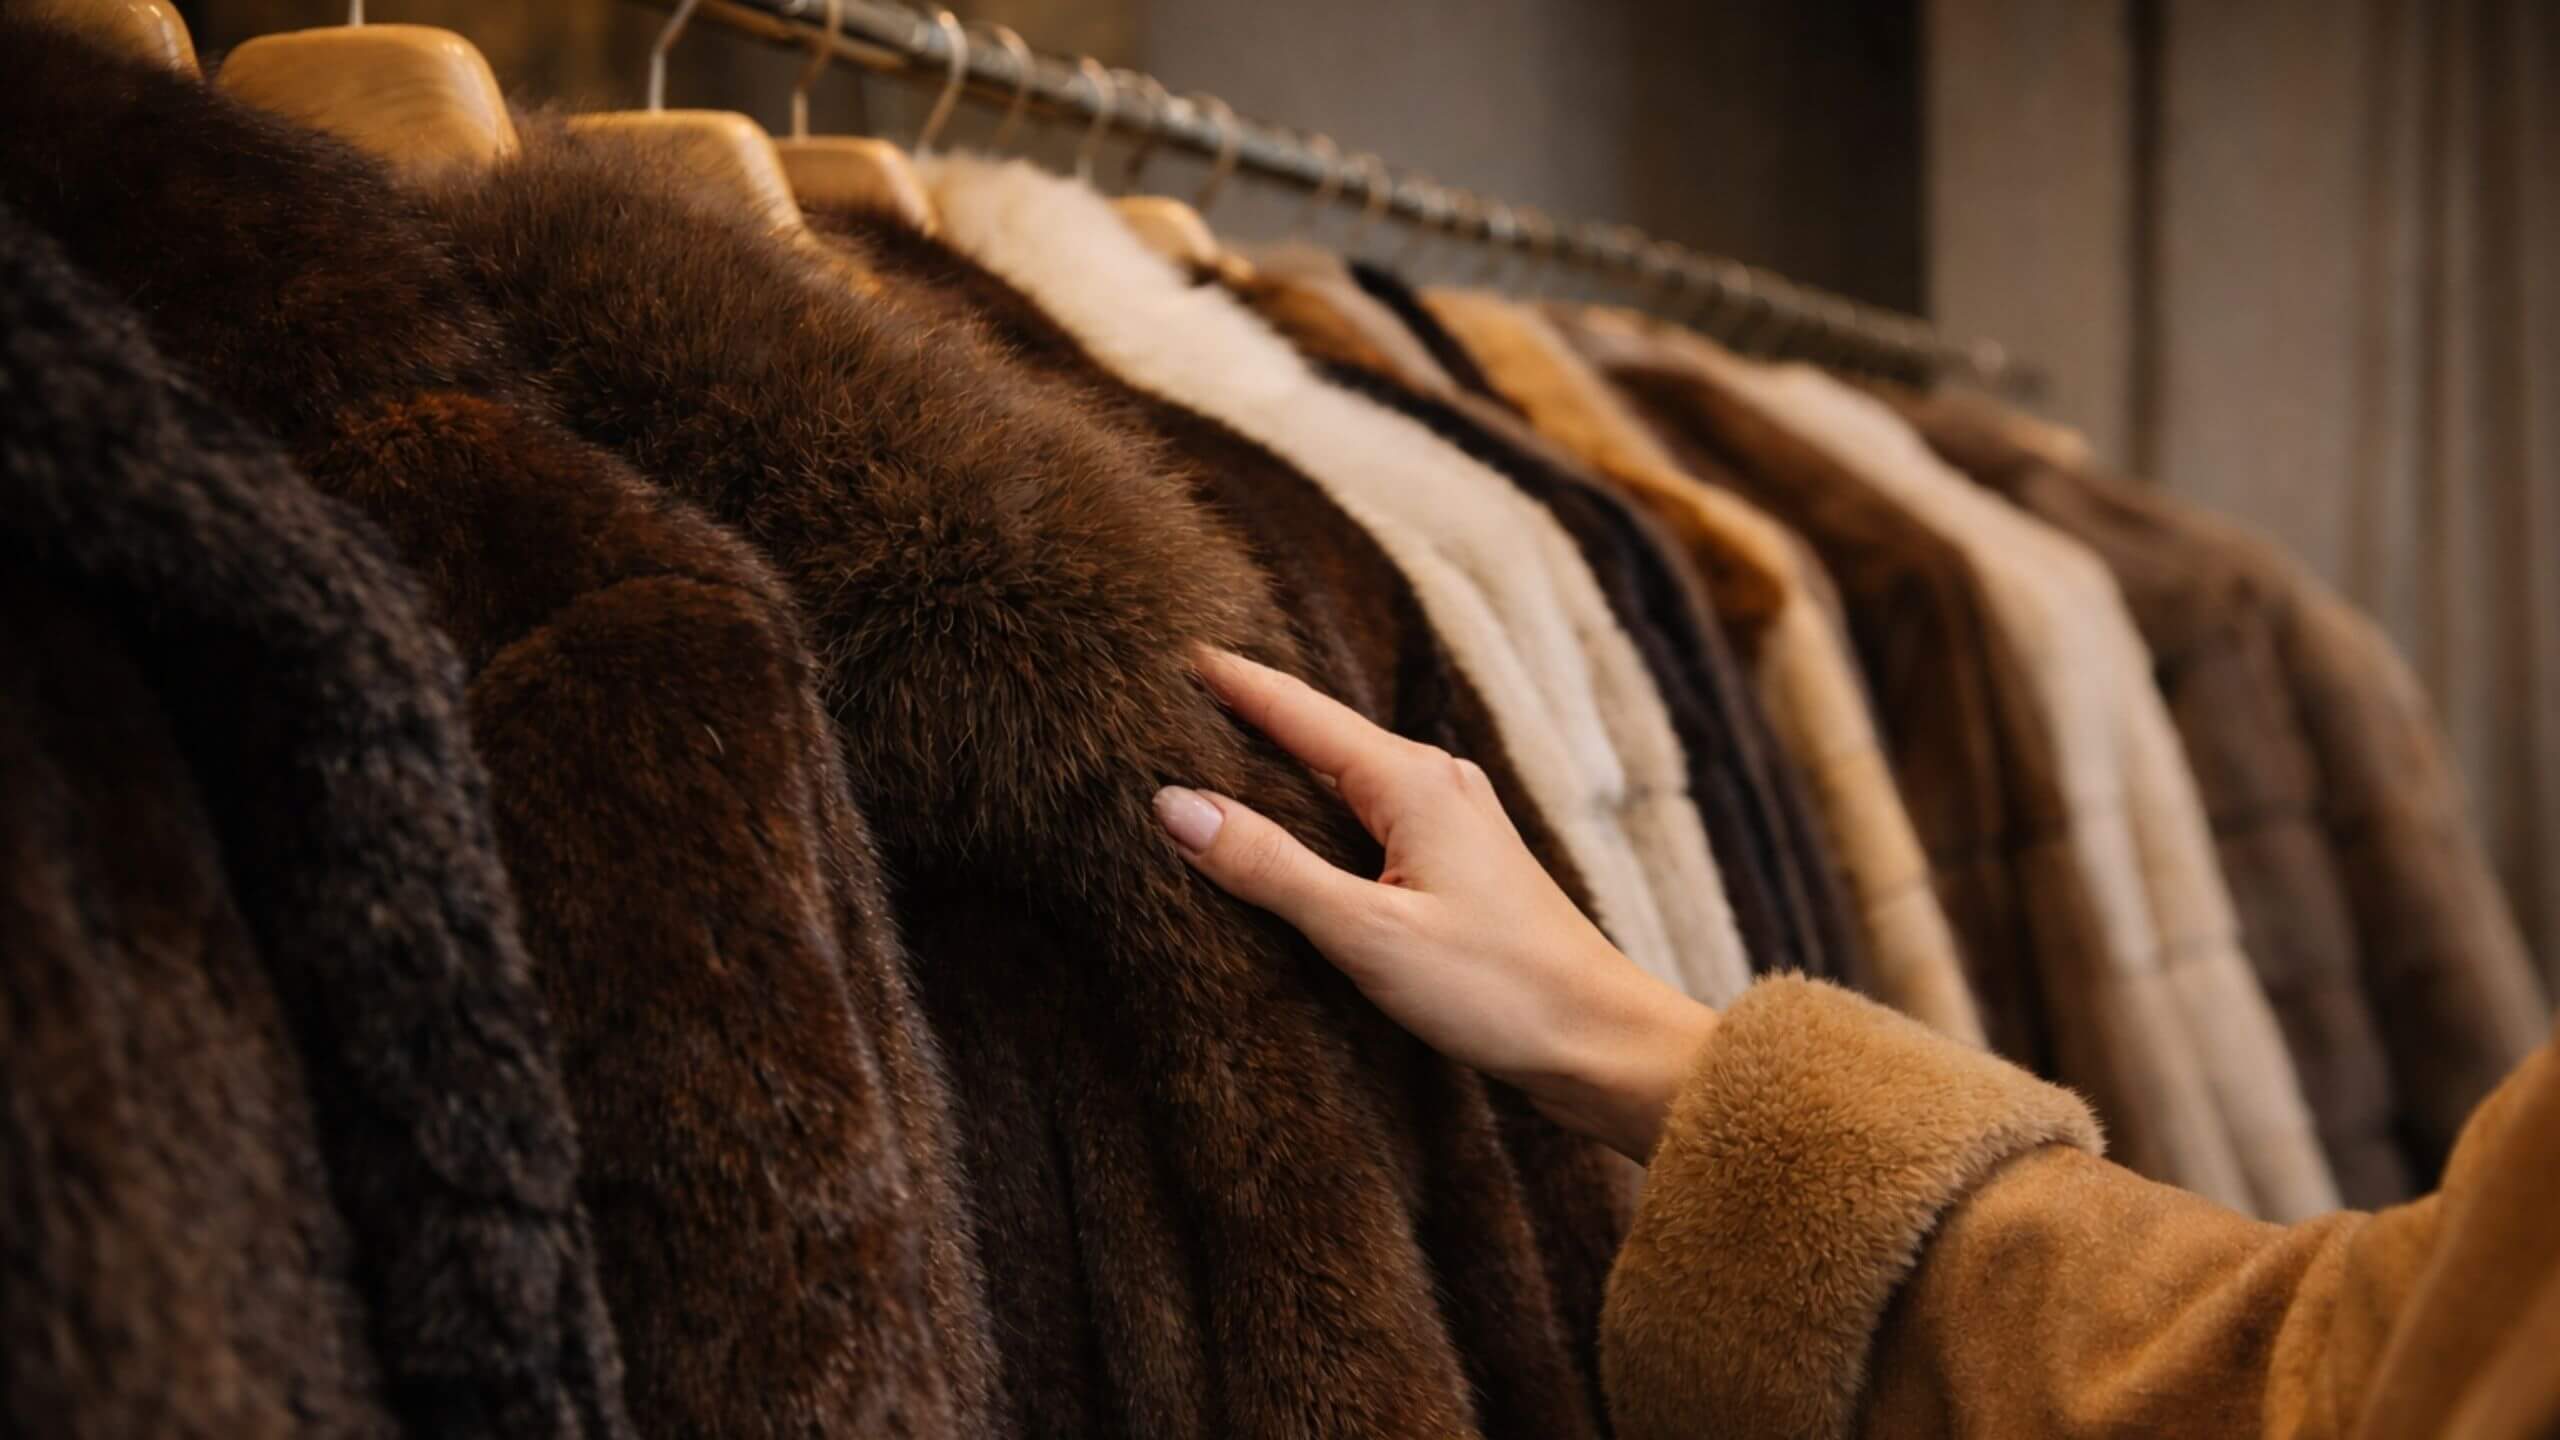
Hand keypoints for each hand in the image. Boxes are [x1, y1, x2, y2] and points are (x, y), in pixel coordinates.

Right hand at [1155, 649, 1718, 1161]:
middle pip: (1323, 733)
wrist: (1599, 1040)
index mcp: (1412, 782)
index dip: (1235, 683)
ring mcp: (1454, 820)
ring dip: (1287, 761)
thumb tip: (1176, 805)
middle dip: (1254, 713)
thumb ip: (1269, 867)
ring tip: (1220, 749)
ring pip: (1348, 774)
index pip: (1299, 711)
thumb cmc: (1496, 989)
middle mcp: (1436, 782)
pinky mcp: (1460, 861)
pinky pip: (1372, 812)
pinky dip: (1321, 806)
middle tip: (1180, 692)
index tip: (1177, 650)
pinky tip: (1298, 828)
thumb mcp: (1366, 931)